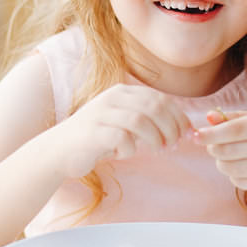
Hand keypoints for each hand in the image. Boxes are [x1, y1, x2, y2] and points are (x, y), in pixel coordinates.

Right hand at [50, 84, 193, 177]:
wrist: (58, 151)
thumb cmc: (98, 139)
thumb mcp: (124, 123)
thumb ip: (148, 120)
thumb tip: (183, 129)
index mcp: (122, 92)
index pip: (160, 98)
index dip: (178, 116)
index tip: (188, 133)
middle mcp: (112, 98)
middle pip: (154, 107)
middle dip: (171, 127)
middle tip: (174, 145)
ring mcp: (101, 114)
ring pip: (141, 121)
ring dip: (155, 138)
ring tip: (157, 151)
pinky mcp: (92, 132)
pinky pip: (122, 139)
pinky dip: (130, 149)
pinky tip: (124, 154)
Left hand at [197, 110, 246, 192]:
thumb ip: (236, 117)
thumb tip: (207, 118)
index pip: (234, 130)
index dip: (211, 134)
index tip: (196, 135)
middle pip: (230, 151)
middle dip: (214, 148)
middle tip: (213, 144)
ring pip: (232, 168)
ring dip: (221, 162)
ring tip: (225, 155)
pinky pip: (241, 182)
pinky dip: (233, 174)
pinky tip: (240, 165)